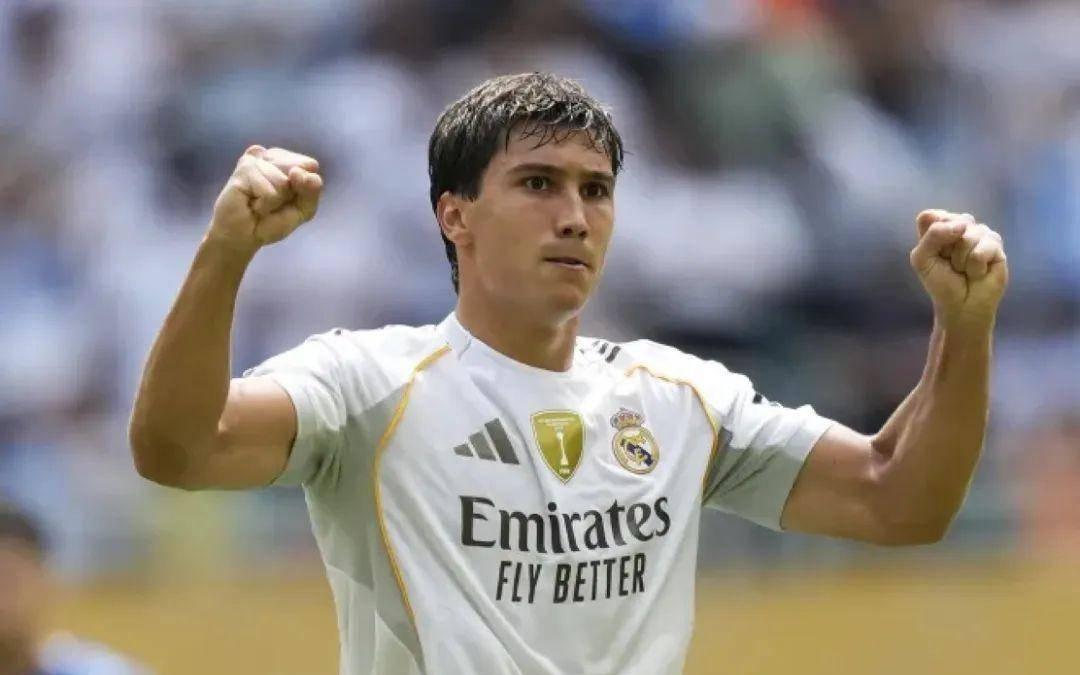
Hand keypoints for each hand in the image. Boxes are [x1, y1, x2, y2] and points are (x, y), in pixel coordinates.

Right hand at [207, 145, 322, 253]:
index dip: (304, 186)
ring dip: (275, 201)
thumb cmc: (271, 221)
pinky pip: (270, 192)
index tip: (288, 198)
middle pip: (300, 167)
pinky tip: (251, 203)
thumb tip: (299, 172)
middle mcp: (272, 156)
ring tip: (259, 204)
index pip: (310, 165)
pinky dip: (265, 205)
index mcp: (288, 160)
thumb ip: (311, 191)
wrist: (243, 236)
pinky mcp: (244, 168)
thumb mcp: (303, 209)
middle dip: (291, 192)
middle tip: (272, 201)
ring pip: (284, 182)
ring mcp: (257, 159)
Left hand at [909, 209, 1008, 325]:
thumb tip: (962, 226)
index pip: (930, 216)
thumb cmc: (940, 282)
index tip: (934, 253)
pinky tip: (977, 273)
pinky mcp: (996, 245)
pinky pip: (983, 248)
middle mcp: (960, 226)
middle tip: (950, 263)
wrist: (961, 305)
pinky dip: (975, 266)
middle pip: (952, 222)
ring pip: (968, 235)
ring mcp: (980, 233)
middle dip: (946, 249)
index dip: (931, 234)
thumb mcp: (922, 259)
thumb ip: (933, 236)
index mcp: (939, 227)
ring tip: (964, 269)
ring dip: (961, 260)